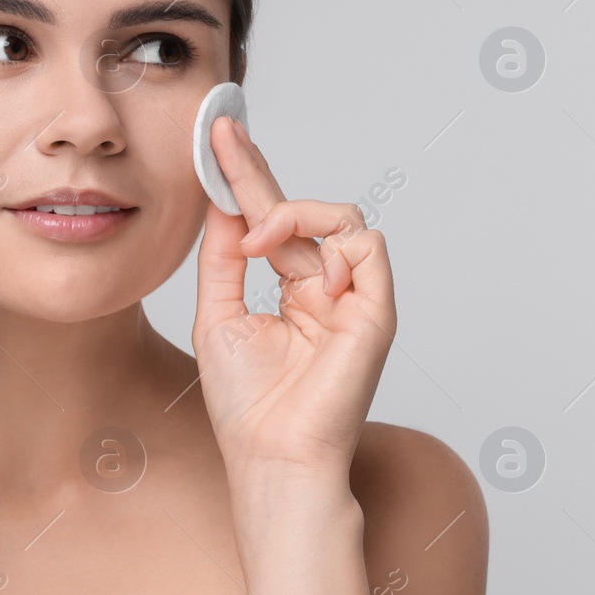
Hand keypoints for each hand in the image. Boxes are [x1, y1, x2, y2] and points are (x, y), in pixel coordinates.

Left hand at [191, 116, 396, 480]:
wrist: (270, 457)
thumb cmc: (245, 405)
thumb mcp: (217, 314)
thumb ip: (223, 256)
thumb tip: (223, 202)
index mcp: (291, 290)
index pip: (272, 221)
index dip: (247, 178)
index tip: (218, 137)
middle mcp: (326, 289)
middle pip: (302, 210)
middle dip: (259, 172)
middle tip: (223, 137)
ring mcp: (353, 299)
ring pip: (343, 219)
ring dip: (294, 215)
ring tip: (257, 242)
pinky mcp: (377, 312)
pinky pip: (368, 248)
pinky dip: (334, 247)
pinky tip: (298, 270)